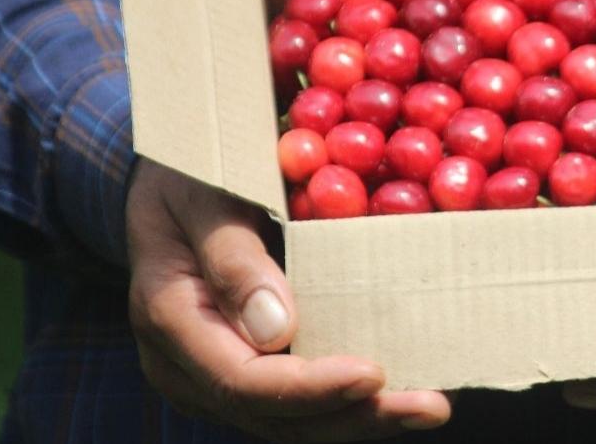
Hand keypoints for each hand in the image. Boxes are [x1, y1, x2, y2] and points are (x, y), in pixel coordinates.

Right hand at [126, 159, 450, 440]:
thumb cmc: (188, 177)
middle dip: (354, 417)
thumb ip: (234, 259)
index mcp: (169, 318)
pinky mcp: (245, 372)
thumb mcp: (204, 195)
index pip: (241, 380)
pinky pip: (296, 403)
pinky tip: (404, 391)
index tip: (373, 375)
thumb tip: (276, 330)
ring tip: (428, 406)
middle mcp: (187, 364)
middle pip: (272, 415)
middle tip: (429, 406)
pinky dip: (349, 402)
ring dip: (361, 419)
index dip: (310, 388)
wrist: (166, 186)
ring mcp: (214, 375)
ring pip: (290, 422)